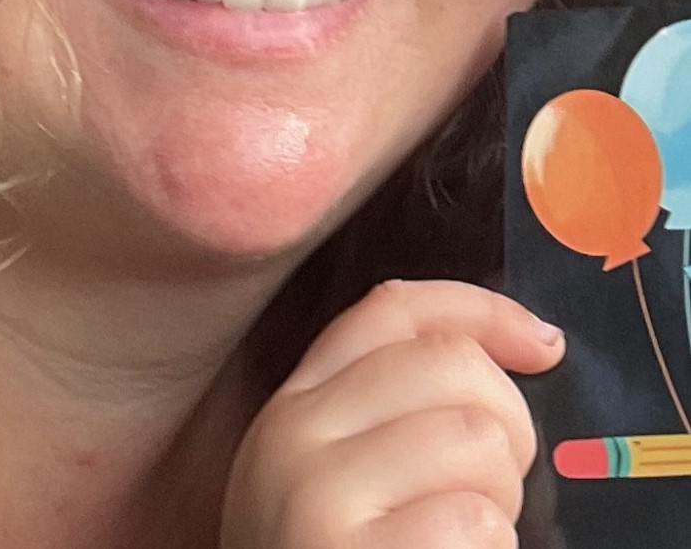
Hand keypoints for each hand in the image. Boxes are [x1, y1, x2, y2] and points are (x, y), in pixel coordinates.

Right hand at [220, 279, 563, 548]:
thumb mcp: (331, 477)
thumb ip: (387, 411)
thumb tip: (515, 349)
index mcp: (293, 406)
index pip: (392, 309)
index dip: (481, 311)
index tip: (542, 345)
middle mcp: (293, 436)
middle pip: (450, 363)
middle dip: (508, 422)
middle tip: (495, 488)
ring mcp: (315, 498)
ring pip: (474, 438)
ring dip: (500, 500)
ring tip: (464, 540)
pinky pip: (472, 525)